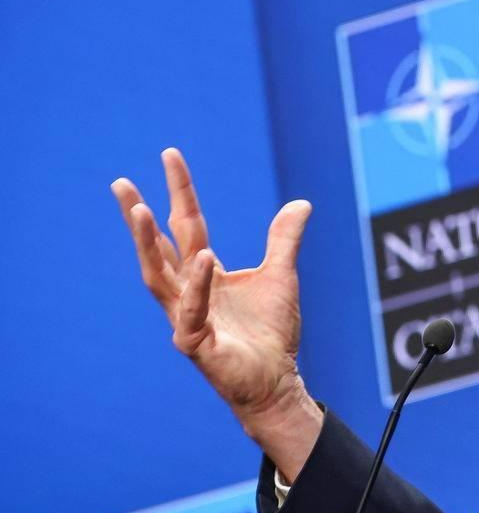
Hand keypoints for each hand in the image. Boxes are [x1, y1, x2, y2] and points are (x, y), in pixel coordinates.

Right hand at [111, 148, 321, 478]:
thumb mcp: (281, 275)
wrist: (276, 380)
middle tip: (121, 183)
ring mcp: (186, 317)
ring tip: (141, 211)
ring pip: (159, 277)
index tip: (169, 154)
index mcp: (205, 273)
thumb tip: (300, 203)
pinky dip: (197, 286)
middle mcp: (187, 292)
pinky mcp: (196, 343)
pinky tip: (203, 259)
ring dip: (147, 245)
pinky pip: (192, 311)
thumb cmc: (271, 332)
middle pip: (159, 247)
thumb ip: (285, 239)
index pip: (187, 225)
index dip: (180, 191)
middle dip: (139, 216)